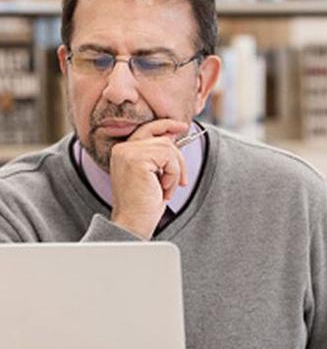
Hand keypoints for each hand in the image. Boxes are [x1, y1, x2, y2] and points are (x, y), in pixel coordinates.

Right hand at [109, 119, 188, 238]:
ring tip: (167, 188)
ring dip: (175, 171)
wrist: (133, 223)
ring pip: (168, 148)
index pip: (148, 129)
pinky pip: (169, 157)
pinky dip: (173, 174)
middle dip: (178, 161)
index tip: (182, 126)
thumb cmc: (143, 204)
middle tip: (179, 183)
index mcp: (123, 151)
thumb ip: (159, 154)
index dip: (166, 125)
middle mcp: (122, 149)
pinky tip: (164, 188)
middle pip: (163, 139)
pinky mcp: (137, 160)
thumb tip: (173, 134)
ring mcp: (128, 153)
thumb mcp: (154, 174)